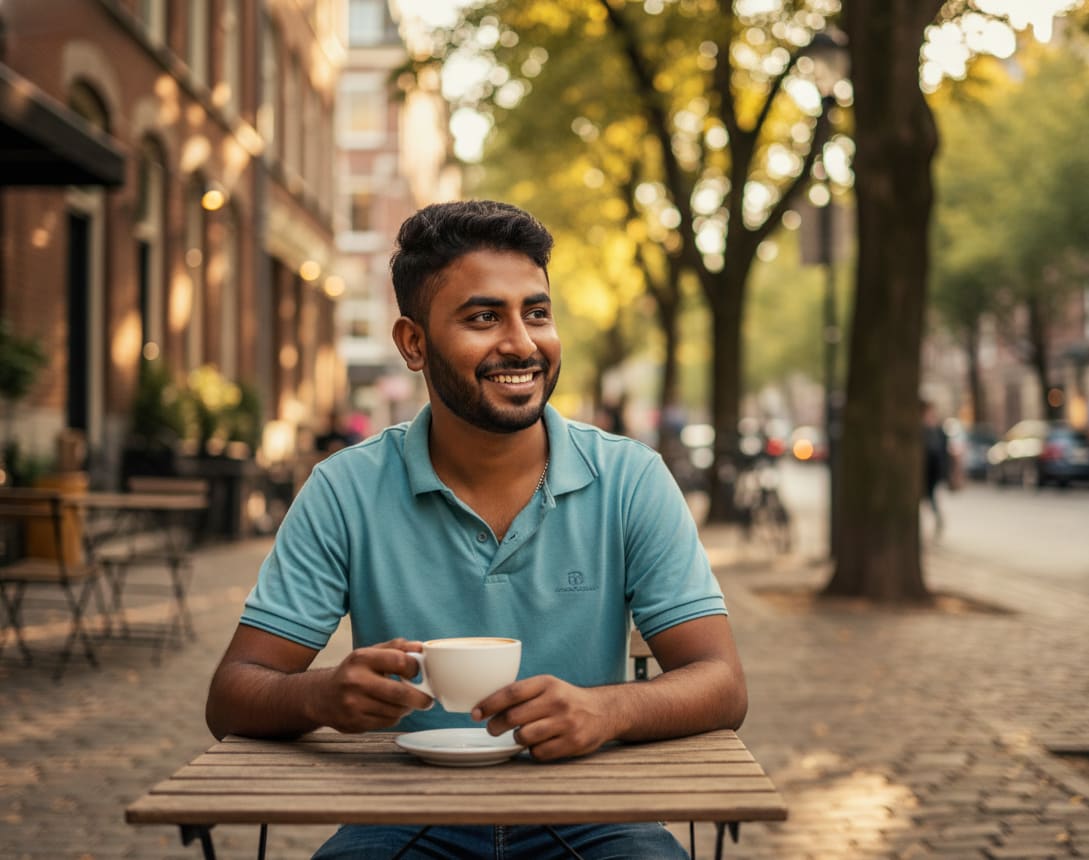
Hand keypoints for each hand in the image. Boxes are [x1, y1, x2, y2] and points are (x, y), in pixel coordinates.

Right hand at [315, 639, 433, 733]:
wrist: (322, 697)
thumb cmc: (352, 672)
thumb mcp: (370, 653)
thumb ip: (396, 648)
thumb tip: (421, 648)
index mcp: (361, 658)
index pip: (399, 661)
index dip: (415, 668)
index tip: (418, 672)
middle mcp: (355, 681)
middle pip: (400, 692)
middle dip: (420, 697)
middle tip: (427, 699)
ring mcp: (354, 704)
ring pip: (396, 710)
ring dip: (407, 708)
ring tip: (406, 702)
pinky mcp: (355, 723)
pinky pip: (387, 722)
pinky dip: (394, 717)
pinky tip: (389, 709)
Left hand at [472, 675, 618, 760]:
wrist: (604, 711)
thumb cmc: (566, 700)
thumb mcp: (548, 686)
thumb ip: (522, 693)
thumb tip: (485, 706)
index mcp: (547, 683)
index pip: (511, 692)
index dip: (489, 704)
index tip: (475, 713)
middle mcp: (557, 701)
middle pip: (513, 717)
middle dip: (496, 726)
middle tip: (492, 729)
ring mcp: (566, 723)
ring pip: (524, 736)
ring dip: (517, 738)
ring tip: (521, 735)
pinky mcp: (572, 743)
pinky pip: (539, 753)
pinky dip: (533, 751)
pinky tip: (539, 744)